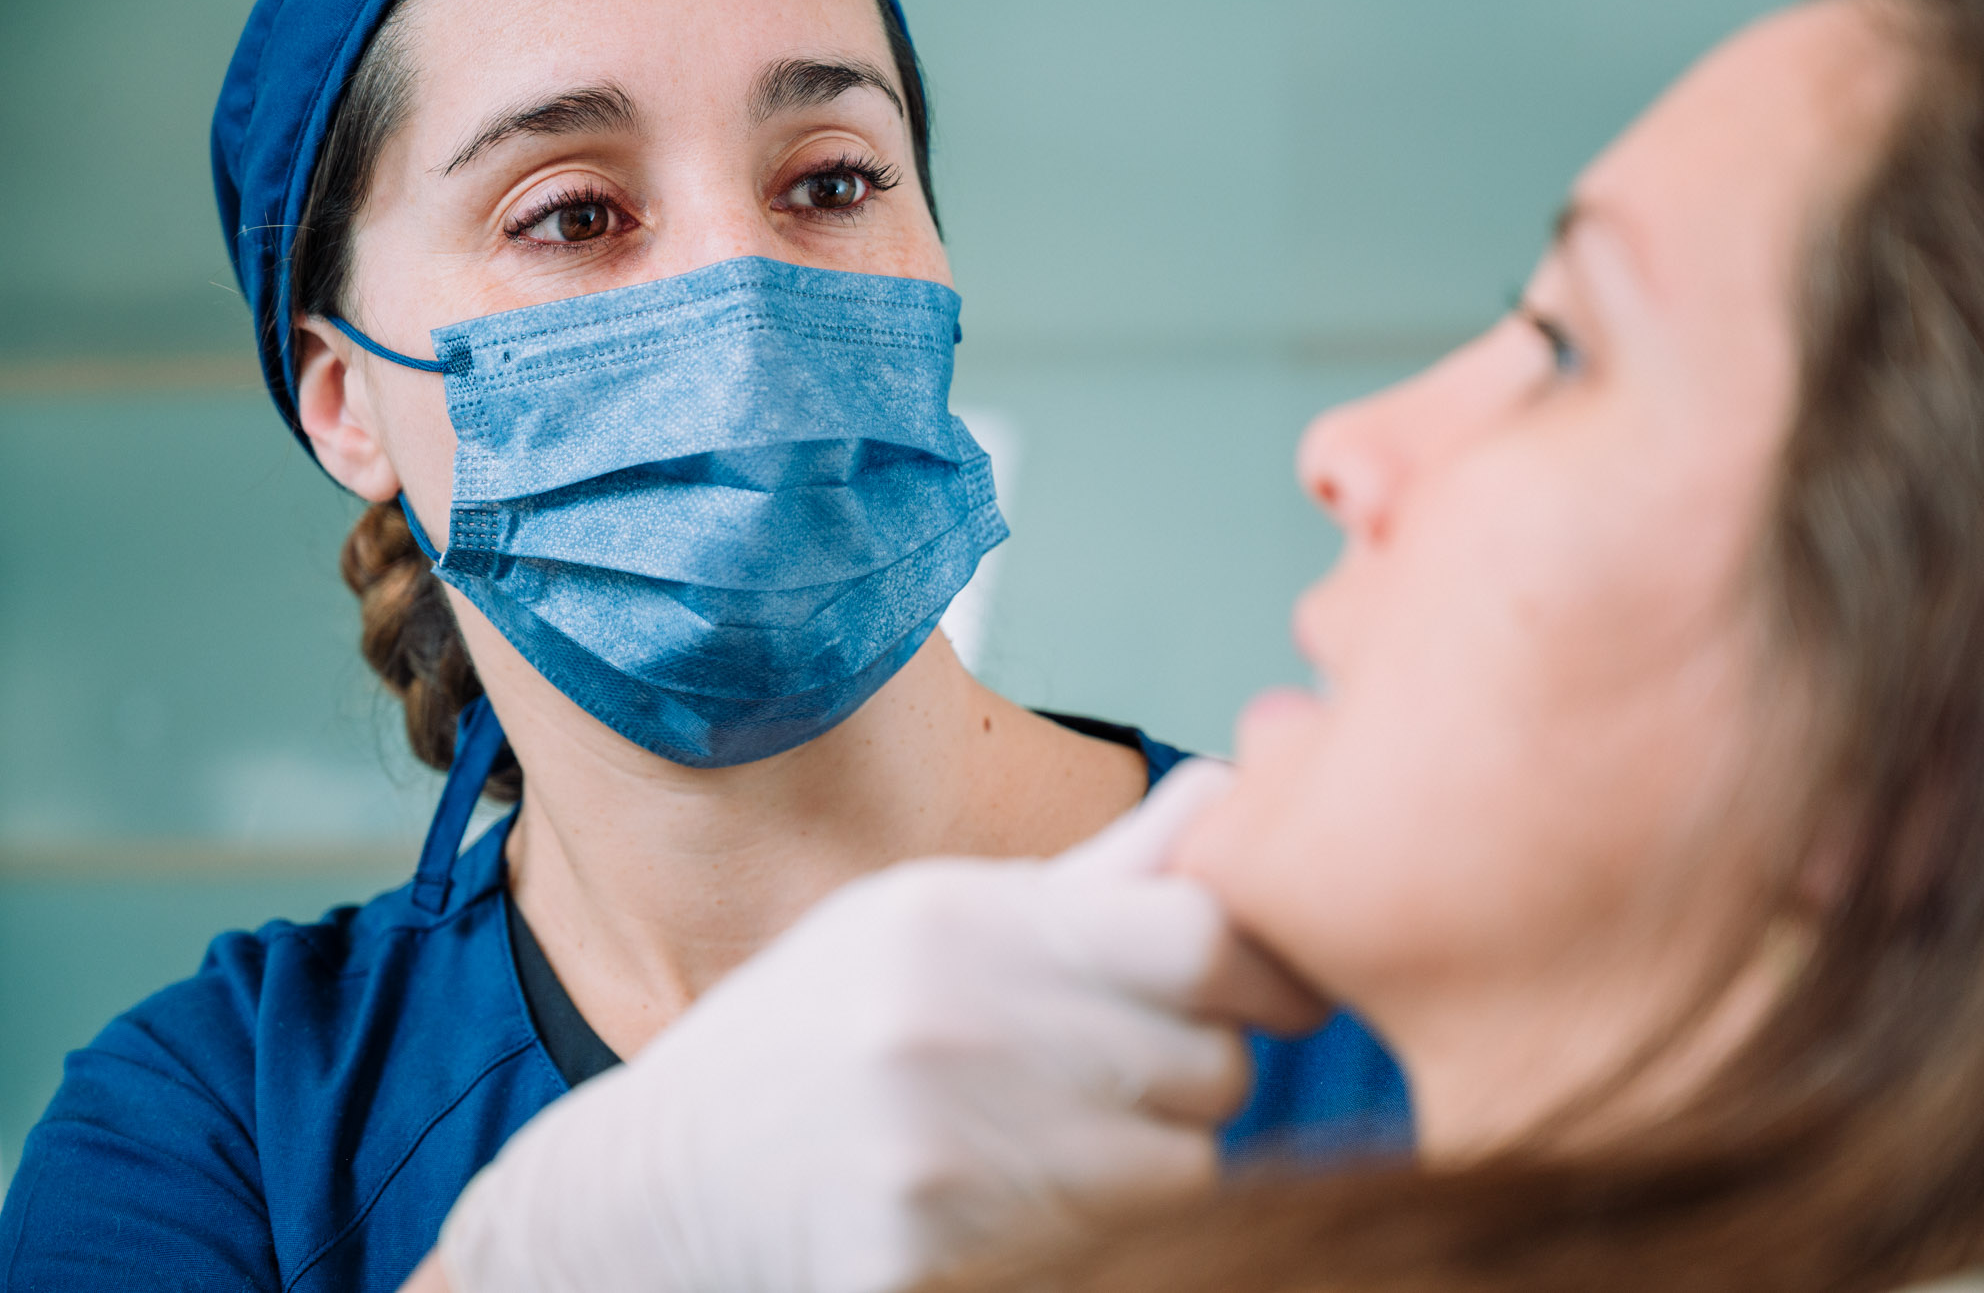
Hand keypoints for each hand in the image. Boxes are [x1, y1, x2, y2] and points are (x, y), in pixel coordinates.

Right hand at [436, 760, 1322, 1292]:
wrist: (662, 1186)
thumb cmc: (808, 1033)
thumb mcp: (924, 917)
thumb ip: (1095, 873)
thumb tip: (1229, 790)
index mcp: (959, 924)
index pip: (1202, 940)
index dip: (1265, 967)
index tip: (1269, 987)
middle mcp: (957, 1033)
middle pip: (1212, 1066)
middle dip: (1190, 1067)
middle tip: (1111, 1067)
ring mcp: (945, 1159)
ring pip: (1179, 1166)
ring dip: (1146, 1153)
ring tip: (1046, 1131)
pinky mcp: (935, 1262)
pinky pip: (1108, 1243)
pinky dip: (1085, 1224)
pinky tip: (1003, 1193)